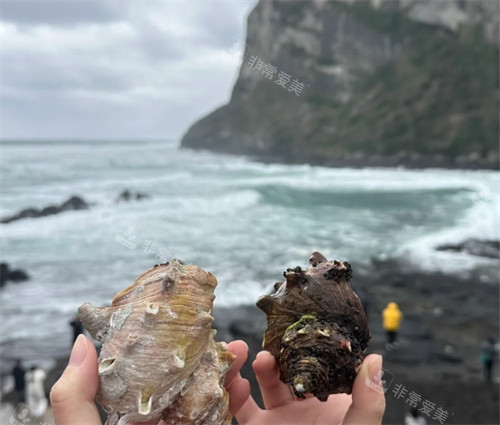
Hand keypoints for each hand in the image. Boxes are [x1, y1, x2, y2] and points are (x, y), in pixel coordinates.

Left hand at [50, 335, 248, 424]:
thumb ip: (76, 402)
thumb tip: (82, 344)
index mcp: (128, 418)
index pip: (144, 374)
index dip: (163, 346)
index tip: (182, 323)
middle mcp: (159, 422)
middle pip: (182, 381)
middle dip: (205, 356)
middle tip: (222, 337)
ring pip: (207, 396)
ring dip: (226, 373)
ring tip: (240, 353)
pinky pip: (222, 415)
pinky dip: (237, 400)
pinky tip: (245, 384)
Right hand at [227, 351, 385, 424]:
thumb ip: (367, 401)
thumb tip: (374, 358)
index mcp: (330, 398)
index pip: (319, 362)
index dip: (308, 343)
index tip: (301, 327)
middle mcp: (303, 402)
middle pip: (290, 366)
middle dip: (281, 349)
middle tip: (274, 340)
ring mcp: (280, 415)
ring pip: (263, 381)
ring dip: (257, 364)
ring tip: (257, 356)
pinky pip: (241, 407)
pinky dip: (235, 391)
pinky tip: (237, 382)